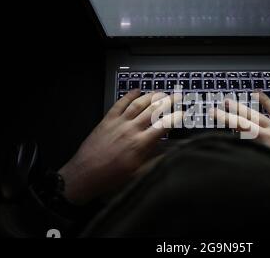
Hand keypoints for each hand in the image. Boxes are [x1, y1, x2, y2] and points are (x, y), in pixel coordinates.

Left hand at [59, 89, 181, 204]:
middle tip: (176, 96)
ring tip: (161, 93)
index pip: (164, 125)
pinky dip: (129, 95)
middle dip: (168, 101)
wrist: (85, 175)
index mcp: (140, 144)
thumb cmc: (111, 177)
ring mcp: (118, 123)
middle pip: (153, 110)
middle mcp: (130, 130)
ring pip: (138, 104)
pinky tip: (136, 91)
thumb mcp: (138, 173)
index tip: (183, 113)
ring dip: (151, 96)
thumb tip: (170, 152)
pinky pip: (120, 103)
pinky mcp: (107, 120)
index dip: (176, 117)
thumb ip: (155, 160)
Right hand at [211, 92, 269, 183]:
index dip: (224, 128)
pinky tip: (258, 93)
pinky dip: (266, 101)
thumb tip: (245, 160)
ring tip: (229, 100)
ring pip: (256, 115)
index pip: (239, 136)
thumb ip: (260, 163)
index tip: (213, 124)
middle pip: (243, 123)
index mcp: (265, 149)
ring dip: (241, 107)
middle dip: (227, 116)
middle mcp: (269, 136)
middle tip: (215, 110)